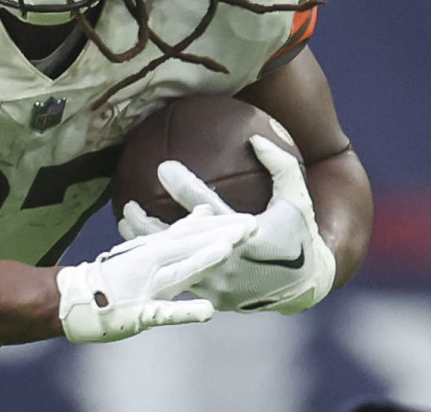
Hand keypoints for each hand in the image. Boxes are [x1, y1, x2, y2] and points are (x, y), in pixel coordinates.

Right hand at [56, 205, 255, 342]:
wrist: (77, 299)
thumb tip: (205, 211)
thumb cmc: (118, 277)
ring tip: (228, 250)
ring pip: (181, 270)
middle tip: (252, 226)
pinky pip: (165, 312)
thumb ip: (179, 233)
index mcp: (157, 249)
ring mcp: (147, 286)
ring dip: (203, 260)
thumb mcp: (150, 250)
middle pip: (192, 245)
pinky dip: (186, 311)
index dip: (221, 224)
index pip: (192, 232)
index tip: (250, 218)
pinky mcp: (141, 312)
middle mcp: (153, 262)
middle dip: (222, 235)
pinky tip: (207, 311)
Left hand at [121, 135, 335, 313]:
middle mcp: (230, 260)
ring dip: (146, 242)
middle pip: (181, 240)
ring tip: (124, 221)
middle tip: (130, 201)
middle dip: (150, 221)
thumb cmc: (299, 232)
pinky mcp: (212, 295)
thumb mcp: (297, 197)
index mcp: (249, 234)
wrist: (305, 285)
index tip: (162, 167)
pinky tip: (136, 244)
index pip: (209, 206)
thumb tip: (254, 136)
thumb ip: (279, 165)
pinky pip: (178, 275)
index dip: (184, 187)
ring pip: (174, 262)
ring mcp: (220, 283)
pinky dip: (158, 259)